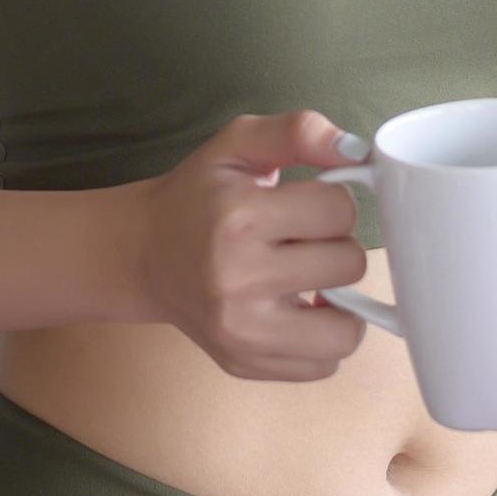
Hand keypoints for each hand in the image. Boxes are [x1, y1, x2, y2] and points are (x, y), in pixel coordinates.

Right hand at [121, 109, 373, 379]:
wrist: (141, 254)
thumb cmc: (197, 196)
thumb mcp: (236, 145)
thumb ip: (296, 131)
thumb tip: (355, 150)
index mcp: (239, 217)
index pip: (339, 209)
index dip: (330, 200)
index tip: (304, 203)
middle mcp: (238, 279)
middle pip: (349, 264)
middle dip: (333, 246)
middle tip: (299, 240)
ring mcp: (241, 331)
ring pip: (347, 330)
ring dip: (338, 301)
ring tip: (307, 280)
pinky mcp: (245, 364)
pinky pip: (325, 365)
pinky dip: (320, 338)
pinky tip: (293, 311)